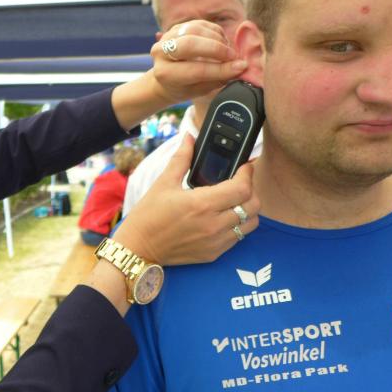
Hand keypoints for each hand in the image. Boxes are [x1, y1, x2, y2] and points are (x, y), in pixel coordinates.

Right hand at [114, 135, 258, 264]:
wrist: (138, 248)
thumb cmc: (148, 215)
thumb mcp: (163, 183)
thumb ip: (181, 158)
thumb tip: (189, 137)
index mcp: (202, 204)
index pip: (242, 188)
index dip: (247, 174)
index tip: (244, 166)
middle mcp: (213, 224)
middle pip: (253, 206)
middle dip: (251, 190)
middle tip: (240, 182)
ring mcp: (216, 242)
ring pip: (251, 223)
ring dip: (248, 209)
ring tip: (235, 201)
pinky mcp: (214, 253)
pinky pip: (239, 238)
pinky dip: (238, 225)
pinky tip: (224, 217)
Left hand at [150, 20, 246, 104]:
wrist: (164, 79)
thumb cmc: (184, 88)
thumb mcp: (199, 90)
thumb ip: (217, 79)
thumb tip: (239, 68)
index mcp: (165, 74)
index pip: (196, 70)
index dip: (221, 69)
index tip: (240, 68)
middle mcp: (161, 52)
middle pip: (190, 44)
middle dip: (217, 49)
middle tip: (234, 56)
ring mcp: (168, 36)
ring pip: (196, 30)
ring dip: (217, 40)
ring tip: (228, 52)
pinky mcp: (178, 27)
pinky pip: (201, 24)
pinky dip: (215, 33)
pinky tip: (222, 43)